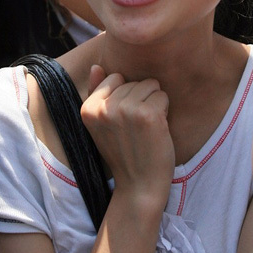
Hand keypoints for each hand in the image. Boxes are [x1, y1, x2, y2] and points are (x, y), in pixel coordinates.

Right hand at [82, 65, 173, 207]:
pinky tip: (156, 129)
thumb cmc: (123, 152)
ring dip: (153, 104)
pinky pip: (162, 95)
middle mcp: (104, 108)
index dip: (125, 96)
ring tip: (146, 128)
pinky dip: (164, 110)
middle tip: (136, 128)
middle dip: (140, 100)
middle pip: (134, 81)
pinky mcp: (148, 115)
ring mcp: (126, 110)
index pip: (115, 77)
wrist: (139, 185)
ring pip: (150, 85)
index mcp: (88, 108)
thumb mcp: (102, 124)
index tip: (123, 121)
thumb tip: (96, 66)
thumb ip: (96, 93)